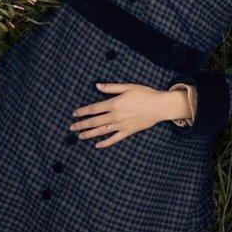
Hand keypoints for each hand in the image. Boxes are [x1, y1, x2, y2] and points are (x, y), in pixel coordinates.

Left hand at [69, 82, 187, 147]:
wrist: (160, 106)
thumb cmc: (145, 93)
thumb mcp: (128, 87)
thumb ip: (111, 87)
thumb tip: (97, 85)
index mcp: (114, 103)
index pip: (94, 108)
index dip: (83, 111)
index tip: (74, 114)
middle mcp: (115, 116)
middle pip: (94, 121)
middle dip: (82, 124)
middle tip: (71, 127)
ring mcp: (121, 125)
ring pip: (102, 131)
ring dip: (89, 134)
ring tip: (80, 136)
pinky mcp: (128, 131)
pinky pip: (114, 139)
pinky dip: (105, 143)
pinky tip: (97, 145)